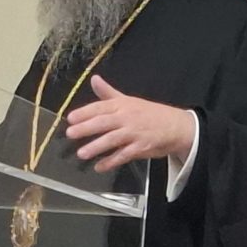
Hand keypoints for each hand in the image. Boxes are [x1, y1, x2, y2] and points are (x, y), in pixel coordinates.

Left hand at [64, 76, 194, 172]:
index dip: (85, 112)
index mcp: (122, 105)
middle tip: (70, 133)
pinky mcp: (141, 148)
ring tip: (82, 153)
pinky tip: (100, 167)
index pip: (100, 107)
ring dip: (97, 146)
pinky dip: (112, 161)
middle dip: (86, 128)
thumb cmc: (149, 113)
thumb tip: (94, 79)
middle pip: (104, 122)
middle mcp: (127, 117)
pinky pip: (124, 155)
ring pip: (113, 139)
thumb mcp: (128, 100)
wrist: (176, 126)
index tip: (70, 118)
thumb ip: (108, 93)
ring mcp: (134, 133)